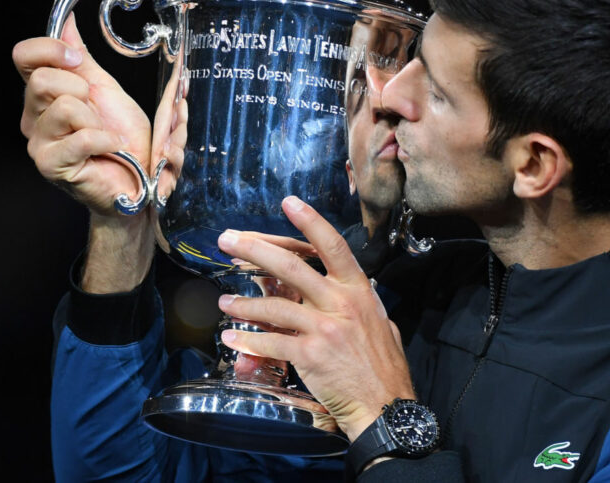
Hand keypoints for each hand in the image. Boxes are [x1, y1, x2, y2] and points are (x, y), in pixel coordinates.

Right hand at [12, 13, 151, 216]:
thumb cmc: (120, 138)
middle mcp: (33, 117)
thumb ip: (81, 57)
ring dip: (96, 120)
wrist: (137, 179)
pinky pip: (80, 138)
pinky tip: (111, 147)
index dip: (50, 49)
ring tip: (103, 134)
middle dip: (81, 91)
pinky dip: (105, 140)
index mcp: (42, 94)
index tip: (76, 59)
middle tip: (96, 111)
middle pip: (43, 81)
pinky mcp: (51, 165)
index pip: (24, 57)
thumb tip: (66, 21)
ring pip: (64, 108)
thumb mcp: (103, 88)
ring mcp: (39, 143)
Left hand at [215, 196, 414, 441]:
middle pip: (291, 266)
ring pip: (273, 306)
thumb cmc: (383, 367)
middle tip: (228, 240)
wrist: (385, 406)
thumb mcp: (379, 322)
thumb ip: (356, 302)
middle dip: (254, 249)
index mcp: (358, 290)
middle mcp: (341, 303)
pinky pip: (270, 343)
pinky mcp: (310, 355)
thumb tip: (341, 289)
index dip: (310, 221)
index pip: (332, 247)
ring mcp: (324, 329)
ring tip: (225, 303)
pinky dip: (247, 341)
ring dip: (244, 304)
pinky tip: (232, 338)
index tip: (289, 202)